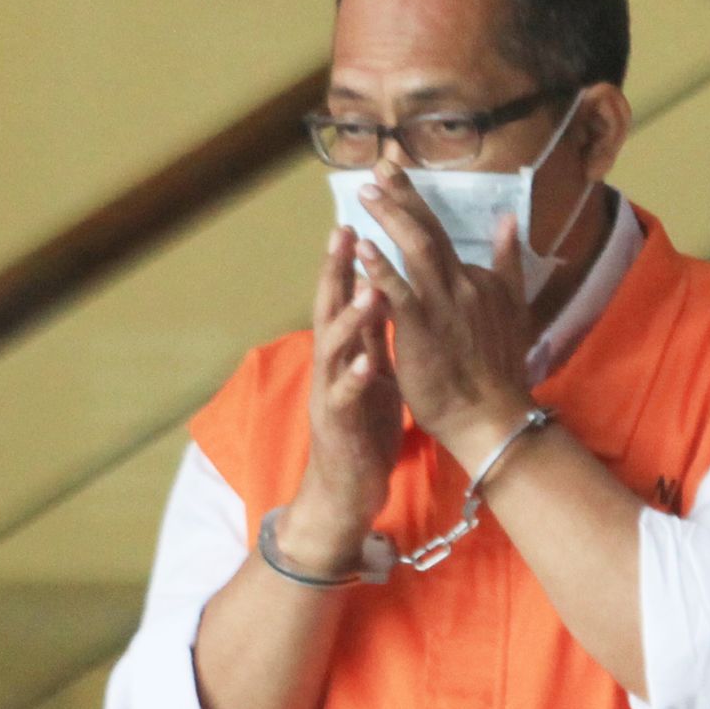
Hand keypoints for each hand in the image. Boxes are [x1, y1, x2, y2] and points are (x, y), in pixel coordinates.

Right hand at [282, 226, 402, 570]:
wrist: (346, 490)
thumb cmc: (362, 431)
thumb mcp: (372, 374)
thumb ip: (372, 337)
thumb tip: (381, 292)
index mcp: (345, 352)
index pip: (343, 295)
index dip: (348, 259)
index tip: (357, 218)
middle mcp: (331, 366)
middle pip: (328, 308)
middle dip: (335, 271)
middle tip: (344, 232)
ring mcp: (331, 393)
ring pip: (333, 347)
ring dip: (349, 316)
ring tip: (367, 288)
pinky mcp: (339, 424)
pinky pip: (346, 397)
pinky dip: (355, 377)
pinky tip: (368, 361)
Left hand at [355, 161, 532, 466]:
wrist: (493, 417)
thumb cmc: (497, 372)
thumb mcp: (513, 311)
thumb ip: (507, 265)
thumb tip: (510, 220)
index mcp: (477, 281)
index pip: (442, 234)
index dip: (416, 203)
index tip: (396, 176)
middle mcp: (463, 285)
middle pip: (430, 231)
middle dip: (403, 196)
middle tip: (378, 167)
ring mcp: (444, 307)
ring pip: (418, 251)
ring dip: (392, 219)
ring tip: (367, 194)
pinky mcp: (424, 331)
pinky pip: (400, 293)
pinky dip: (381, 269)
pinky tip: (363, 248)